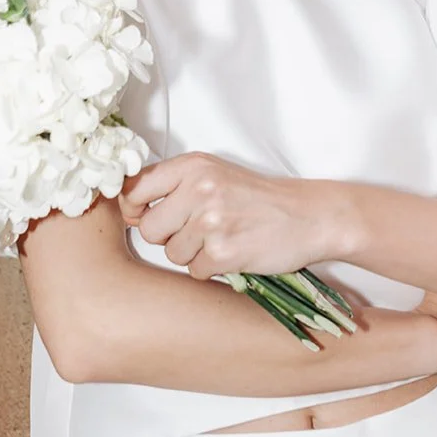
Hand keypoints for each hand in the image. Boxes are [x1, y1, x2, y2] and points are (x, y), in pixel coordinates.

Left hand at [118, 151, 320, 279]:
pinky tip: (232, 252)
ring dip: (192, 254)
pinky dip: (211, 268)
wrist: (308, 216)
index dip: (134, 209)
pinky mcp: (223, 251)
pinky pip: (194, 271)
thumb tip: (129, 210)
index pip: (135, 188)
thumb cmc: (258, 197)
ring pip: (171, 253)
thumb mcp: (214, 174)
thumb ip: (174, 185)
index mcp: (192, 166)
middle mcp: (199, 189)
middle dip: (168, 236)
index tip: (143, 216)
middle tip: (197, 231)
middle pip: (149, 228)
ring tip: (221, 238)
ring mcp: (211, 221)